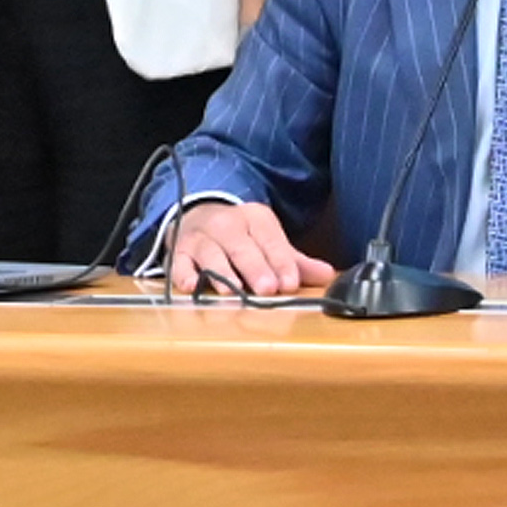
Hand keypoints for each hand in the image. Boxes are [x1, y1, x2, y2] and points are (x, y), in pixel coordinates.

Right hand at [163, 199, 329, 298]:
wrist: (198, 215)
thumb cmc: (240, 237)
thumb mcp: (268, 242)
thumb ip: (294, 261)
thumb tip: (327, 275)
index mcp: (255, 219)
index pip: (270, 240)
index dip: (281, 262)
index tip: (290, 283)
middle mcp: (227, 224)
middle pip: (241, 246)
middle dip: (254, 268)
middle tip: (266, 289)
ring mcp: (201, 237)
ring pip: (211, 254)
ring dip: (221, 273)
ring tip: (230, 291)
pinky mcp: (178, 251)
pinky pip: (179, 262)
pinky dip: (183, 273)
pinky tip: (190, 286)